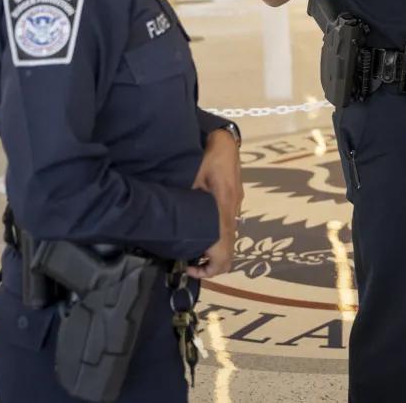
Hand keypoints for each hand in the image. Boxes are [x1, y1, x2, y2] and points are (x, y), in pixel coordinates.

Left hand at [188, 130, 242, 278]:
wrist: (223, 136)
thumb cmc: (205, 153)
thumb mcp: (191, 176)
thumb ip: (185, 201)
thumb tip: (168, 223)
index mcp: (224, 205)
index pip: (225, 246)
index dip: (212, 266)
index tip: (191, 268)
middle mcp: (234, 207)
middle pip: (230, 245)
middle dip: (212, 261)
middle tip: (188, 263)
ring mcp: (236, 202)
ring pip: (230, 235)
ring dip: (214, 246)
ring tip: (191, 246)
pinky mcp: (234, 197)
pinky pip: (228, 223)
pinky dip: (217, 233)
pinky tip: (200, 229)